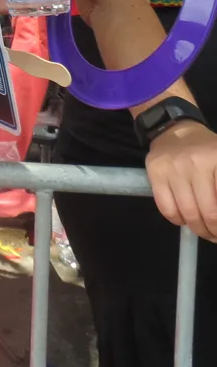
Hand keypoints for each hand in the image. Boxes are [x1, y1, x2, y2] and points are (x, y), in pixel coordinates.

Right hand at [146, 120, 216, 241]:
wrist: (174, 131)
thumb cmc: (206, 151)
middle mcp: (197, 163)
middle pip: (209, 212)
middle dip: (214, 231)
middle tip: (215, 235)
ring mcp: (174, 168)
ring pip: (187, 213)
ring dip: (198, 229)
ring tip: (203, 231)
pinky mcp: (155, 173)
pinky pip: (166, 208)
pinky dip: (177, 220)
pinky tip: (183, 218)